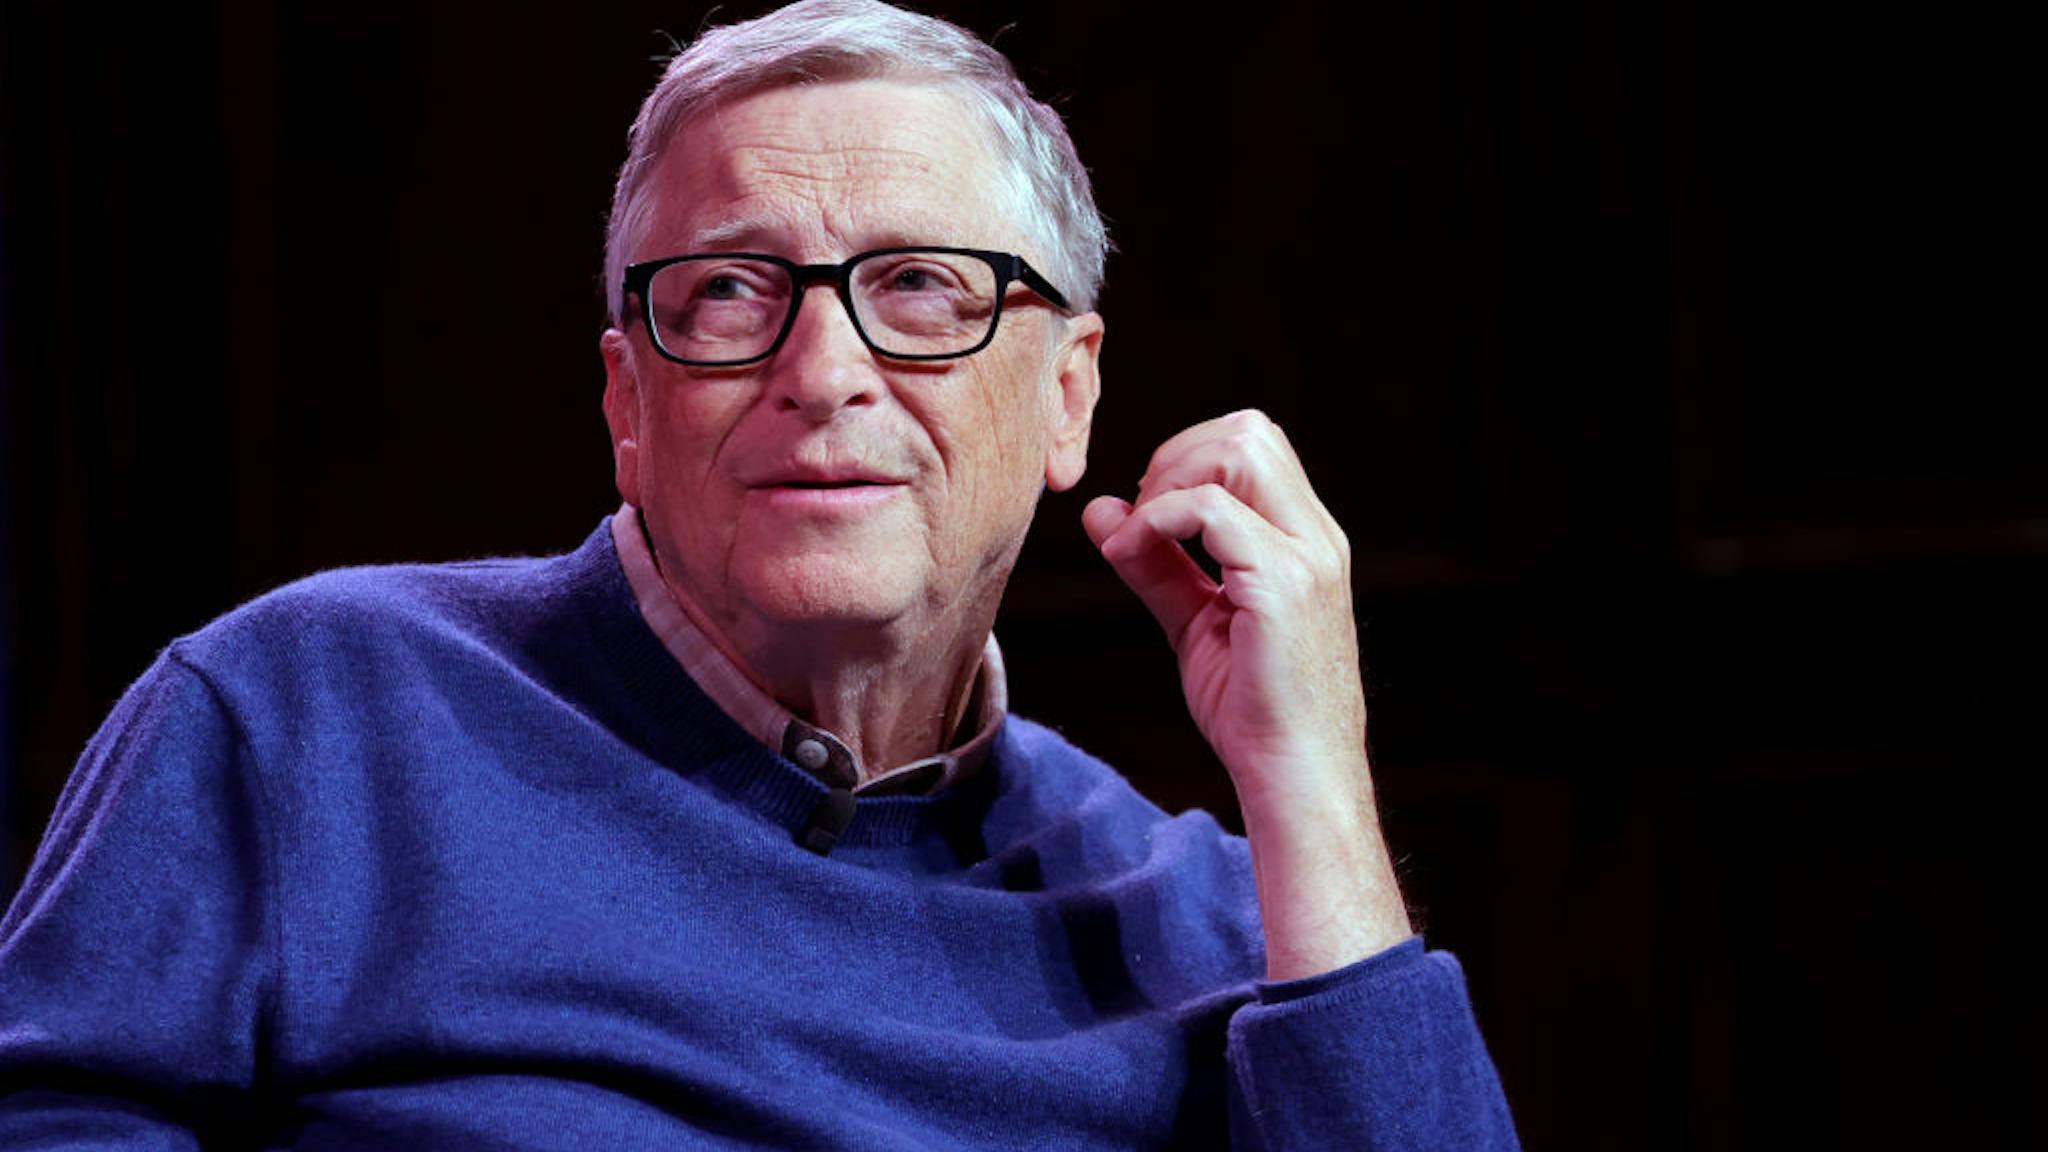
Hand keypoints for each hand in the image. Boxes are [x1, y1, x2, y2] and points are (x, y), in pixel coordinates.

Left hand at [1083, 410, 1410, 978]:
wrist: (1295, 778)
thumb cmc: (1254, 710)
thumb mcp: (1196, 622)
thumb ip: (1154, 565)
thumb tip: (1101, 513)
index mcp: (1305, 539)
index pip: (1254, 443)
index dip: (1188, 457)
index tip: (1147, 511)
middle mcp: (1315, 537)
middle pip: (1250, 430)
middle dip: (1178, 454)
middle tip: (1141, 515)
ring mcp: (1306, 558)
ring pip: (1240, 449)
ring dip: (1171, 478)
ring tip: (1141, 534)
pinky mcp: (1282, 587)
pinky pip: (1211, 510)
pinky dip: (1160, 518)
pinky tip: (1134, 553)